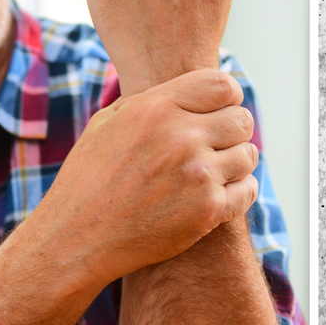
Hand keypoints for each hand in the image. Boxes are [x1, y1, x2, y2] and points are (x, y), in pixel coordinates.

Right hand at [31, 68, 258, 291]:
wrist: (78, 238)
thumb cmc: (88, 181)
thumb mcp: (107, 124)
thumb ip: (150, 103)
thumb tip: (182, 92)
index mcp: (156, 108)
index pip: (222, 85)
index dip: (228, 98)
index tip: (221, 112)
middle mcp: (181, 137)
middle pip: (241, 120)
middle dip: (234, 132)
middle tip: (219, 146)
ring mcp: (198, 174)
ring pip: (247, 155)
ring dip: (236, 163)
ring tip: (216, 171)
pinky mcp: (208, 209)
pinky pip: (247, 190)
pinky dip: (239, 191)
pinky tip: (221, 193)